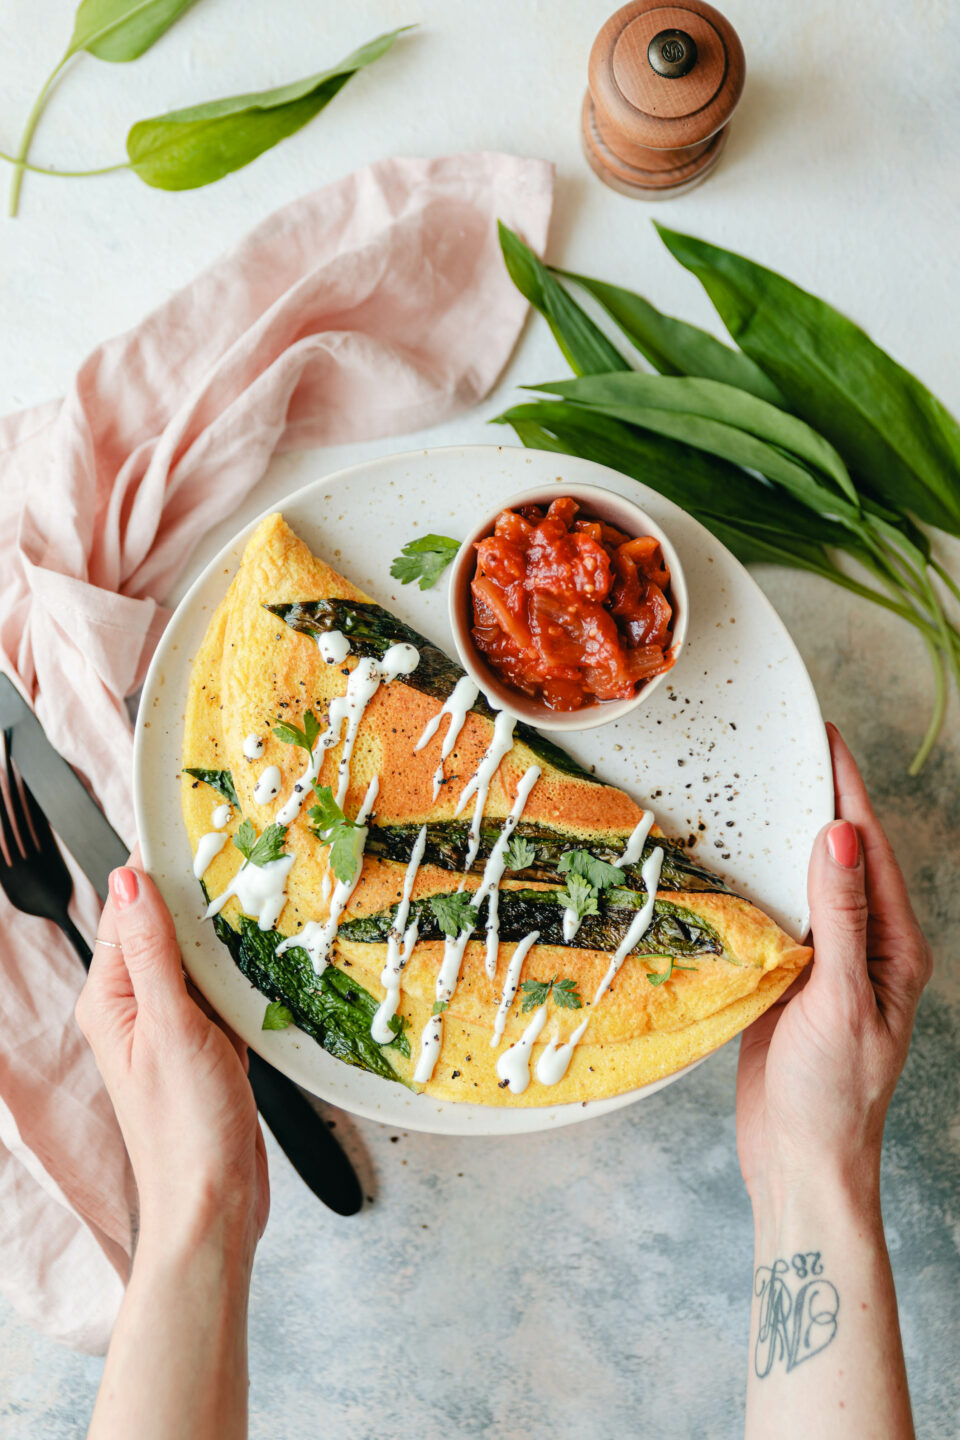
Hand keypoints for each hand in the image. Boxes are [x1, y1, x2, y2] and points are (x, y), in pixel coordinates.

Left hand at [76, 859, 268, 1257]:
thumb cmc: (185, 1131)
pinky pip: (224, 993)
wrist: (215, 1203)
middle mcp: (136, 1010)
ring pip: (200, 961)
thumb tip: (129, 881)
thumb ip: (151, 951)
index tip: (193, 835)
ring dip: (228, 940)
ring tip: (263, 908)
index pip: (127, 912)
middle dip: (201, 901)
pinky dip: (245, 978)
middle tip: (243, 864)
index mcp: (110, 1000)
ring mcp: (173, 1028)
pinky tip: (268, 965)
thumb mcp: (169, 1025)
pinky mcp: (206, 1046)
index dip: (158, 872)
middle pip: (166, 932)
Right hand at [736, 723, 931, 1211]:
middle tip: (788, 747)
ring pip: (805, 883)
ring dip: (784, 837)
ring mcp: (826, 963)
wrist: (800, 1162)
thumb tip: (839, 837)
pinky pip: (776, 915)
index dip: (849, 792)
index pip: (869, 852)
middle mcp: (864, 948)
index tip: (826, 740)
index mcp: (894, 948)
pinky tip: (735, 860)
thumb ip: (839, 918)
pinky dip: (758, 881)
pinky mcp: (789, 979)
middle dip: (819, 801)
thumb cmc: (832, 1095)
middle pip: (841, 858)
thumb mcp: (839, 1001)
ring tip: (758, 788)